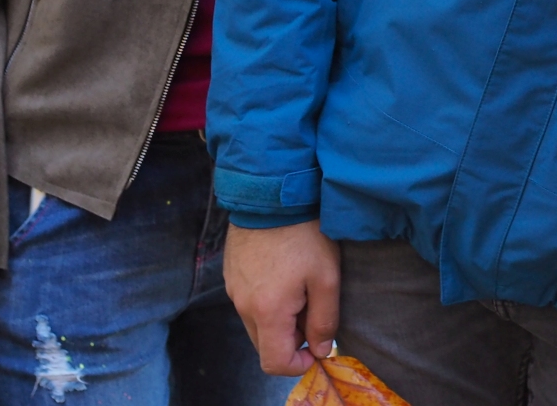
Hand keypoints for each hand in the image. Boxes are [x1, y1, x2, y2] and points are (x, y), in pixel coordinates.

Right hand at [224, 219, 340, 375]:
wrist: (272, 192)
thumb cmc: (304, 234)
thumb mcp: (326, 277)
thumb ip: (324, 320)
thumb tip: (321, 350)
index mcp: (266, 311)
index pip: (274, 363)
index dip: (298, 364)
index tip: (317, 347)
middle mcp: (242, 305)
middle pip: (264, 345)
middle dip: (290, 340)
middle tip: (311, 311)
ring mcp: (232, 288)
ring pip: (256, 323)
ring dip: (278, 320)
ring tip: (299, 288)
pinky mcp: (230, 273)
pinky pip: (247, 302)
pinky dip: (265, 302)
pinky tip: (283, 275)